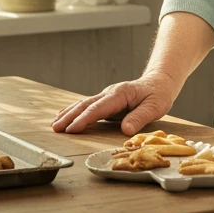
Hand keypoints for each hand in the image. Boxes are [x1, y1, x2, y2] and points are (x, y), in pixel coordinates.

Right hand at [51, 74, 176, 137]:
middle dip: (69, 117)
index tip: (71, 129)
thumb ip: (140, 117)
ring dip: (68, 114)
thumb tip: (125, 130)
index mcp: (120, 94)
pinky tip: (65, 116)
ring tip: (54, 124)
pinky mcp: (106, 101)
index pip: (98, 108)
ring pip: (84, 104)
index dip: (84, 119)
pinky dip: (75, 111)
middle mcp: (110, 93)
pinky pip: (88, 106)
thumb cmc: (158, 95)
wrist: (159, 82)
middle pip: (85, 105)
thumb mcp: (155, 106)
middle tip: (55, 128)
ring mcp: (107, 96)